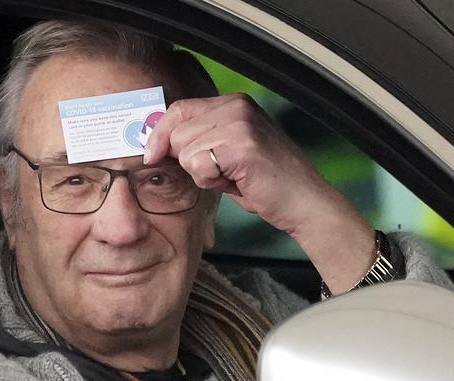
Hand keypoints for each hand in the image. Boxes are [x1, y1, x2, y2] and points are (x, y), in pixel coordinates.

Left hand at [145, 93, 376, 294]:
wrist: (302, 202)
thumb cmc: (264, 183)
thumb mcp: (227, 153)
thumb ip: (200, 141)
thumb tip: (158, 145)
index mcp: (234, 104)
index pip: (178, 109)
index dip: (159, 134)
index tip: (151, 155)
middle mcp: (237, 106)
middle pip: (177, 130)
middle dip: (188, 160)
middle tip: (220, 172)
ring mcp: (241, 123)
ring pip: (185, 149)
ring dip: (201, 173)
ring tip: (231, 177)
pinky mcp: (242, 145)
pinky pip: (199, 164)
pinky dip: (211, 181)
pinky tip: (236, 181)